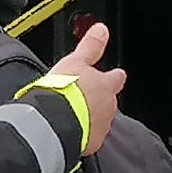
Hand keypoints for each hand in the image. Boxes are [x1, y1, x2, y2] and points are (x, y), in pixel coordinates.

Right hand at [50, 22, 126, 157]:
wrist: (55, 120)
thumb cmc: (64, 90)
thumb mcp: (76, 61)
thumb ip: (91, 46)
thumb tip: (101, 29)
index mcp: (106, 85)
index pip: (116, 78)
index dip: (114, 76)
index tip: (116, 74)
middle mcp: (108, 107)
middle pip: (109, 101)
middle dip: (100, 100)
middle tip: (85, 97)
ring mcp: (101, 126)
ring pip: (100, 120)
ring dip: (91, 117)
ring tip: (74, 115)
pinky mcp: (91, 143)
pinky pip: (89, 137)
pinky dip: (83, 134)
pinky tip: (71, 131)